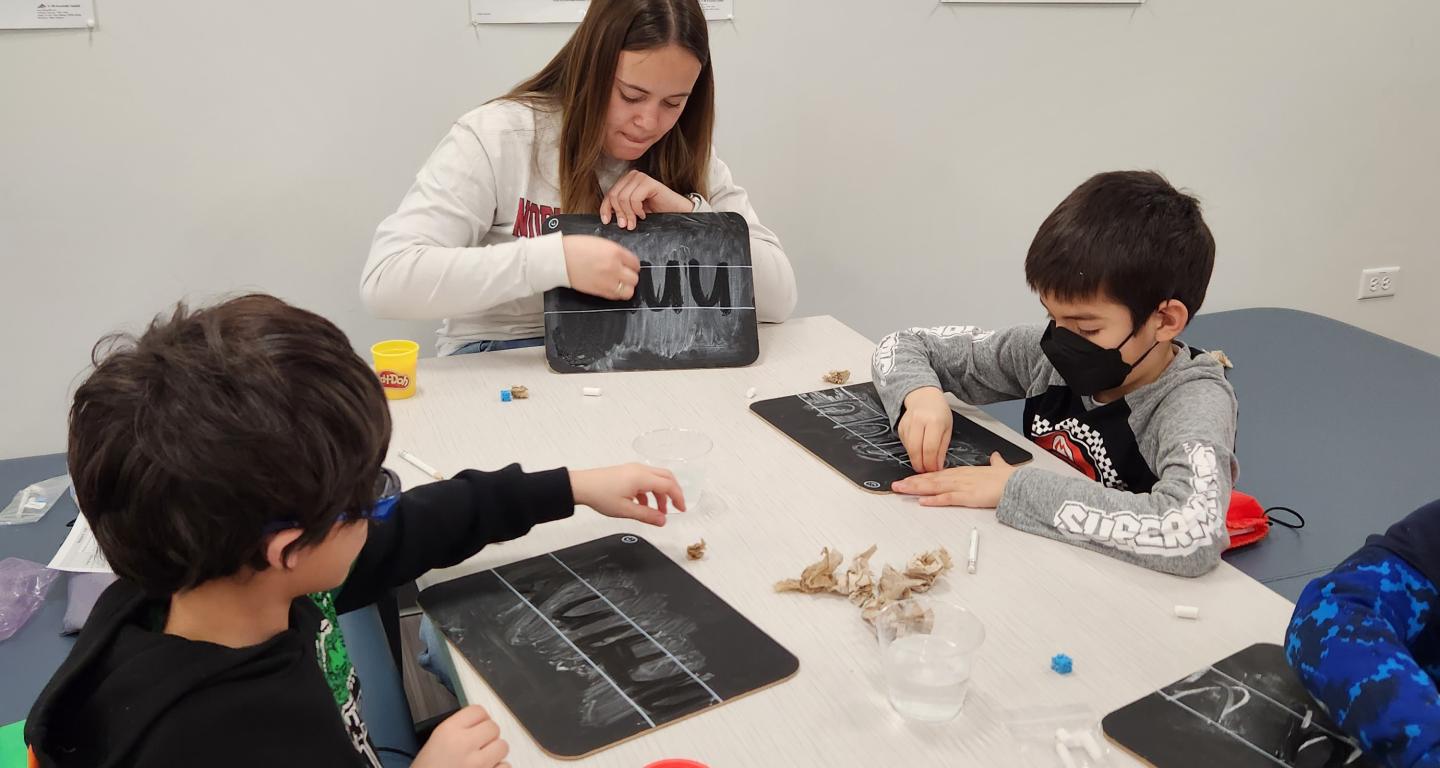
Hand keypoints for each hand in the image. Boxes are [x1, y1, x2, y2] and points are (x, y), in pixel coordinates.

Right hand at [413, 705, 509, 767]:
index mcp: (447, 732)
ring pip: (503, 746)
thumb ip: (456, 731)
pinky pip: (506, 766)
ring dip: (495, 754)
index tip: (476, 727)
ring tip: (481, 762)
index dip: (479, 720)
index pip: (478, 711)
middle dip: (488, 737)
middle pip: (493, 727)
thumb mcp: (434, 745)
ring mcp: (478, 763)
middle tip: (478, 747)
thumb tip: (479, 723)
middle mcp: (464, 744)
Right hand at [563, 235, 640, 299]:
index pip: (635, 263)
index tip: (628, 266)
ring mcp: (608, 281)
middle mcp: (615, 267)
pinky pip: (616, 296)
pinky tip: (611, 287)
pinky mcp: (600, 291)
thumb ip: (616, 252)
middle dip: (630, 276)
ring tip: (619, 283)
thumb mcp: (601, 243)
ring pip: (629, 291)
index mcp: (616, 252)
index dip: (632, 265)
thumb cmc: (576, 247)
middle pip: (634, 278)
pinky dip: (617, 293)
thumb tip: (625, 261)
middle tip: (624, 274)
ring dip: (626, 287)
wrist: (560, 258)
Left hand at [571, 463, 685, 525]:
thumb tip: (663, 521)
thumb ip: (647, 515)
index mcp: (642, 477)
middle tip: (676, 507)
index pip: (669, 485)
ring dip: (660, 494)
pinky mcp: (626, 472)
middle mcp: (640, 470)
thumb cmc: (600, 495)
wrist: (580, 486)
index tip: (681, 509)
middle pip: (666, 477)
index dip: (678, 497)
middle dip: (673, 492)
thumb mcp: (625, 510)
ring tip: (657, 512)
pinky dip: (649, 492)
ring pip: (655, 479)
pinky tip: (642, 505)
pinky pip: (645, 480)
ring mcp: (633, 469)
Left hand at [600, 170, 692, 229]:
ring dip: (628, 214)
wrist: (676, 212)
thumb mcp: (633, 212)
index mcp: (625, 181)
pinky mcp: (649, 182)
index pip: (609, 194)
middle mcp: (632, 176)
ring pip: (623, 198)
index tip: (606, 222)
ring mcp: (640, 177)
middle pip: (614, 196)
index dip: (605, 209)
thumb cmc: (655, 212)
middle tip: (625, 225)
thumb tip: (605, 216)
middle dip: (619, 214)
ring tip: (635, 223)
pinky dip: (637, 210)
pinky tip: (644, 214)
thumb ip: (620, 210)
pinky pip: (634, 198)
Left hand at [891, 453, 1016, 507]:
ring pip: (935, 487)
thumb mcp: (999, 467)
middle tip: (896, 484)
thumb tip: (995, 457)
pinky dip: (934, 500)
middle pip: (931, 479)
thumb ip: (995, 462)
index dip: (923, 476)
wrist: (1018, 484)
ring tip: (901, 490)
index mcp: (965, 472)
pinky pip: (948, 498)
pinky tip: (922, 501)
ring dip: (917, 489)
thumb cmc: (1009, 478)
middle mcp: (960, 477)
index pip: (939, 473)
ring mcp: (963, 486)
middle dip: (912, 482)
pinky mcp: (968, 497)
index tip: (910, 478)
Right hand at [897, 387, 952, 472]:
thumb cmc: (938, 413)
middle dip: (920, 465)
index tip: (934, 470)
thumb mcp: (947, 429)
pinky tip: (917, 452)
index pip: (930, 448)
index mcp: (934, 421)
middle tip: (926, 471)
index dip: (931, 463)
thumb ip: (942, 448)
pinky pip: (905, 444)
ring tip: (923, 464)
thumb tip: (937, 467)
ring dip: (915, 460)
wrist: (924, 397)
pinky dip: (911, 452)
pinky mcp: (900, 427)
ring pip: (909, 449)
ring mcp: (907, 423)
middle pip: (916, 450)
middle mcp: (919, 421)